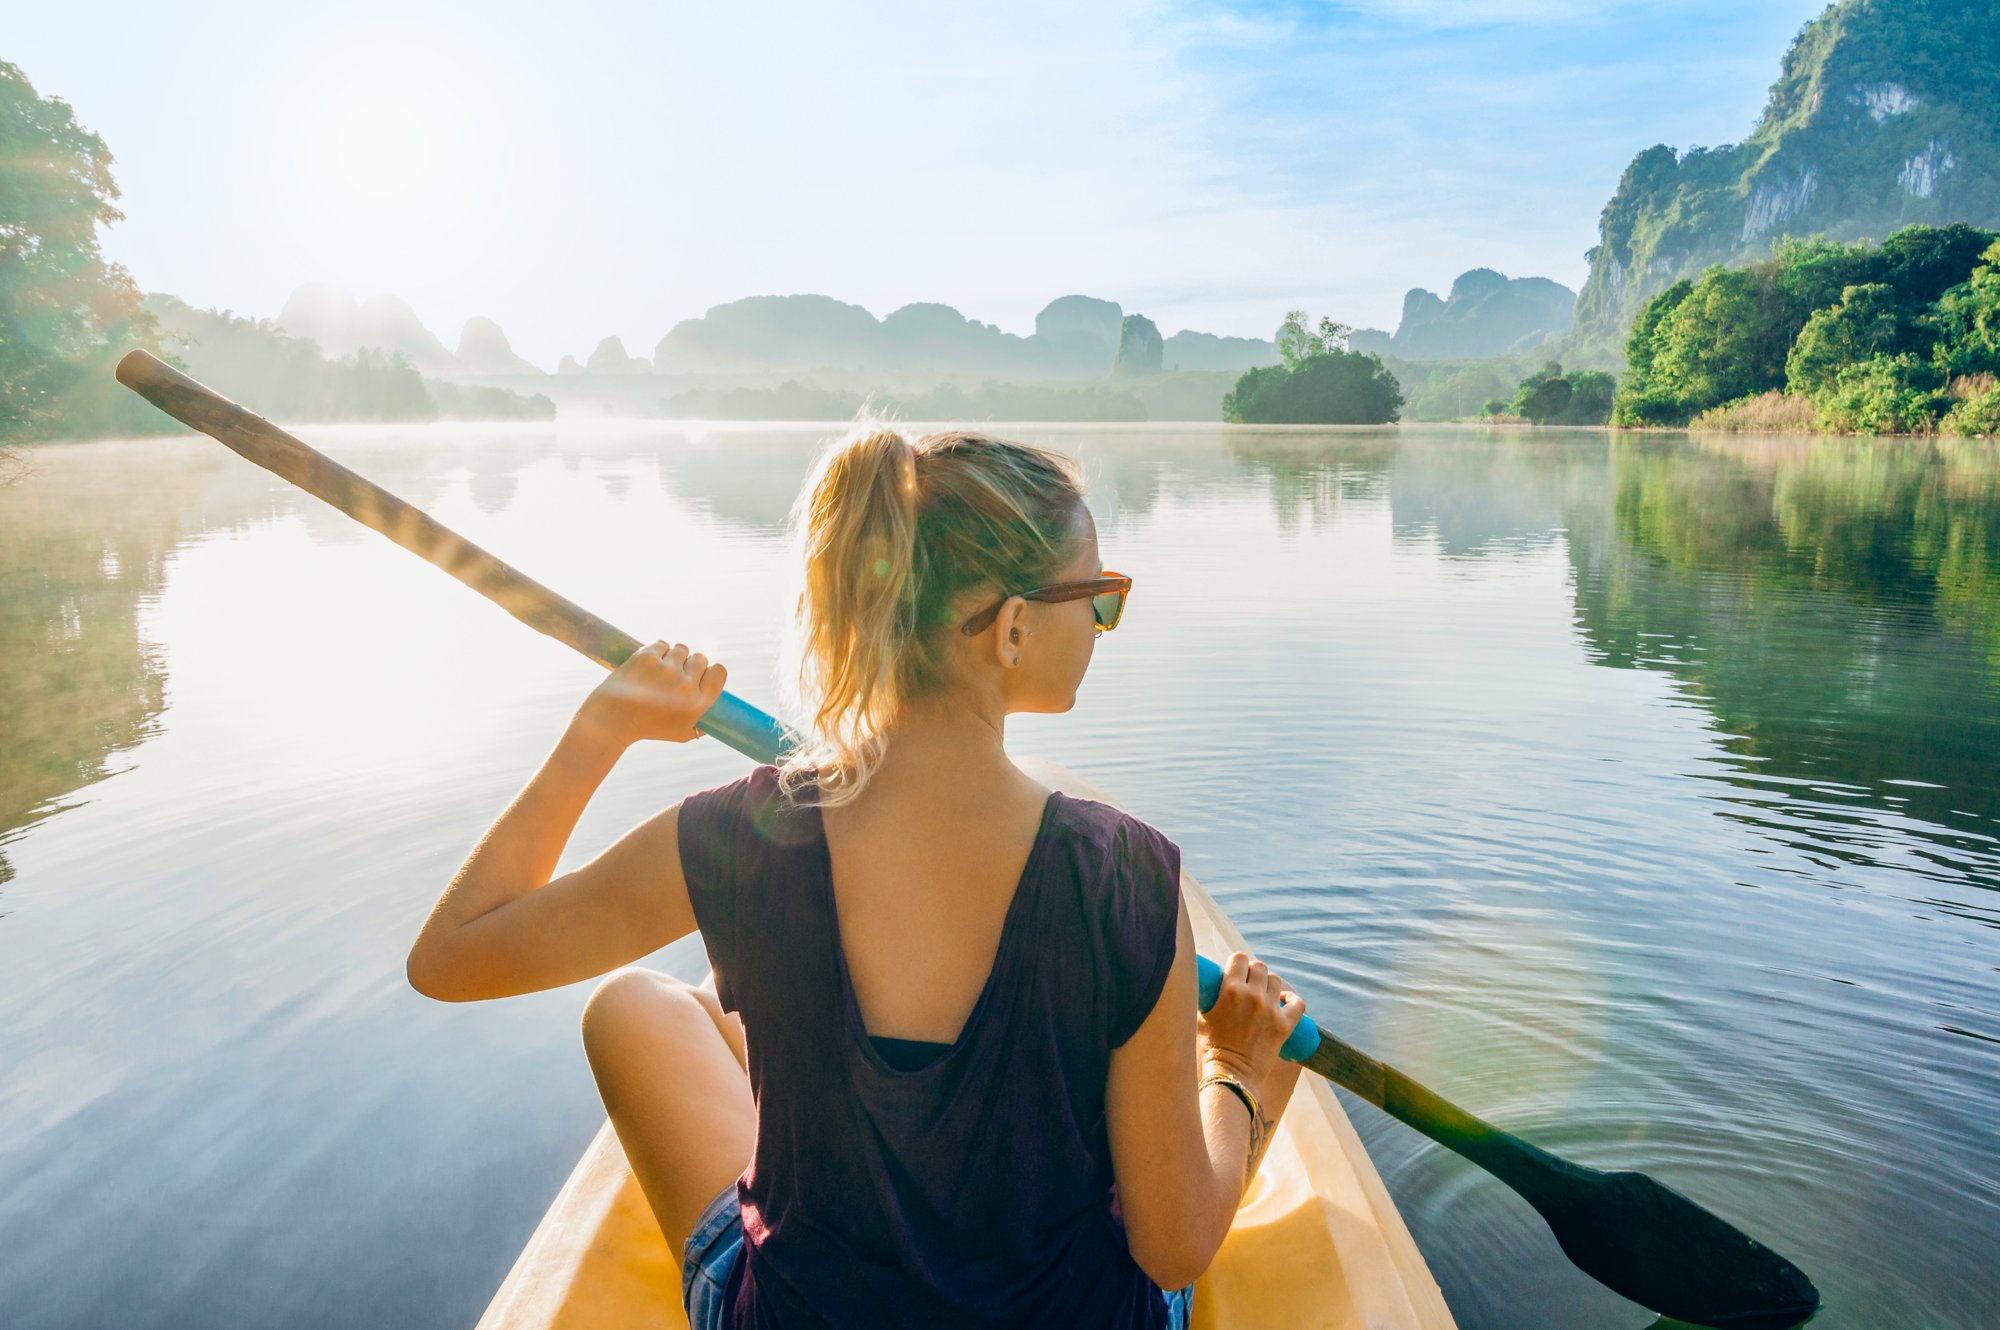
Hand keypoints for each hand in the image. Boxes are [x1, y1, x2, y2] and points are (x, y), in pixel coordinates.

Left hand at [574, 641, 727, 747]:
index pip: (719, 672)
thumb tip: (718, 718)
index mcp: (697, 705)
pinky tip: (649, 664)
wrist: (611, 719)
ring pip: (681, 649)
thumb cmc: (647, 728)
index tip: (702, 674)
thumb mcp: (681, 734)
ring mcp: (666, 670)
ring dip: (673, 656)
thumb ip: (703, 726)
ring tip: (661, 669)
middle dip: (689, 664)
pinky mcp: (647, 657)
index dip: (712, 671)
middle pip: (700, 658)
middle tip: (676, 674)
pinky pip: (662, 644)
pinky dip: (657, 651)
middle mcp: (685, 687)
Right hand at [1197, 952, 1307, 1124]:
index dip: (1238, 963)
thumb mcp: (1201, 1015)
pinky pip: (1297, 1002)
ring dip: (1269, 984)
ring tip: (1264, 994)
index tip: (1236, 971)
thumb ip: (1207, 995)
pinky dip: (1292, 999)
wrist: (1231, 1074)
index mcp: (1229, 990)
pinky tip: (1285, 1000)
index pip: (1239, 958)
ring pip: (1276, 980)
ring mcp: (1270, 1010)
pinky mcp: (1285, 1025)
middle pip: (1259, 966)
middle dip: (1253, 973)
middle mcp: (1252, 996)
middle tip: (1249, 984)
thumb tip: (1206, 981)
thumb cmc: (1212, 1047)